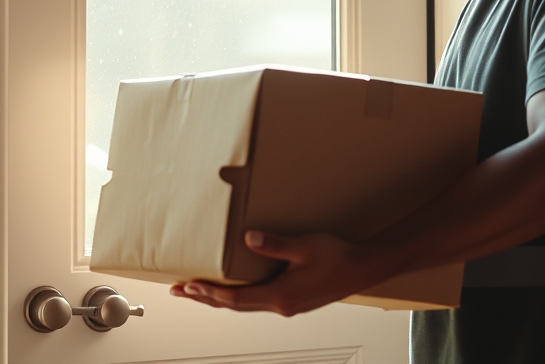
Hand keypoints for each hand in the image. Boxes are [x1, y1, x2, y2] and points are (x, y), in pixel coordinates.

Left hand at [169, 230, 385, 315]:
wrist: (364, 268)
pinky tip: (233, 288)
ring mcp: (288, 305)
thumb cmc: (338, 257)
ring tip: (198, 290)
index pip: (235, 299)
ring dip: (219, 298)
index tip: (187, 286)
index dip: (209, 293)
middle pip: (234, 306)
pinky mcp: (293, 300)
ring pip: (245, 305)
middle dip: (205, 297)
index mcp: (281, 296)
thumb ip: (276, 244)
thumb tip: (249, 239)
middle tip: (180, 291)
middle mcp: (281, 306)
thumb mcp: (305, 246)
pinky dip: (238, 296)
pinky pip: (257, 301)